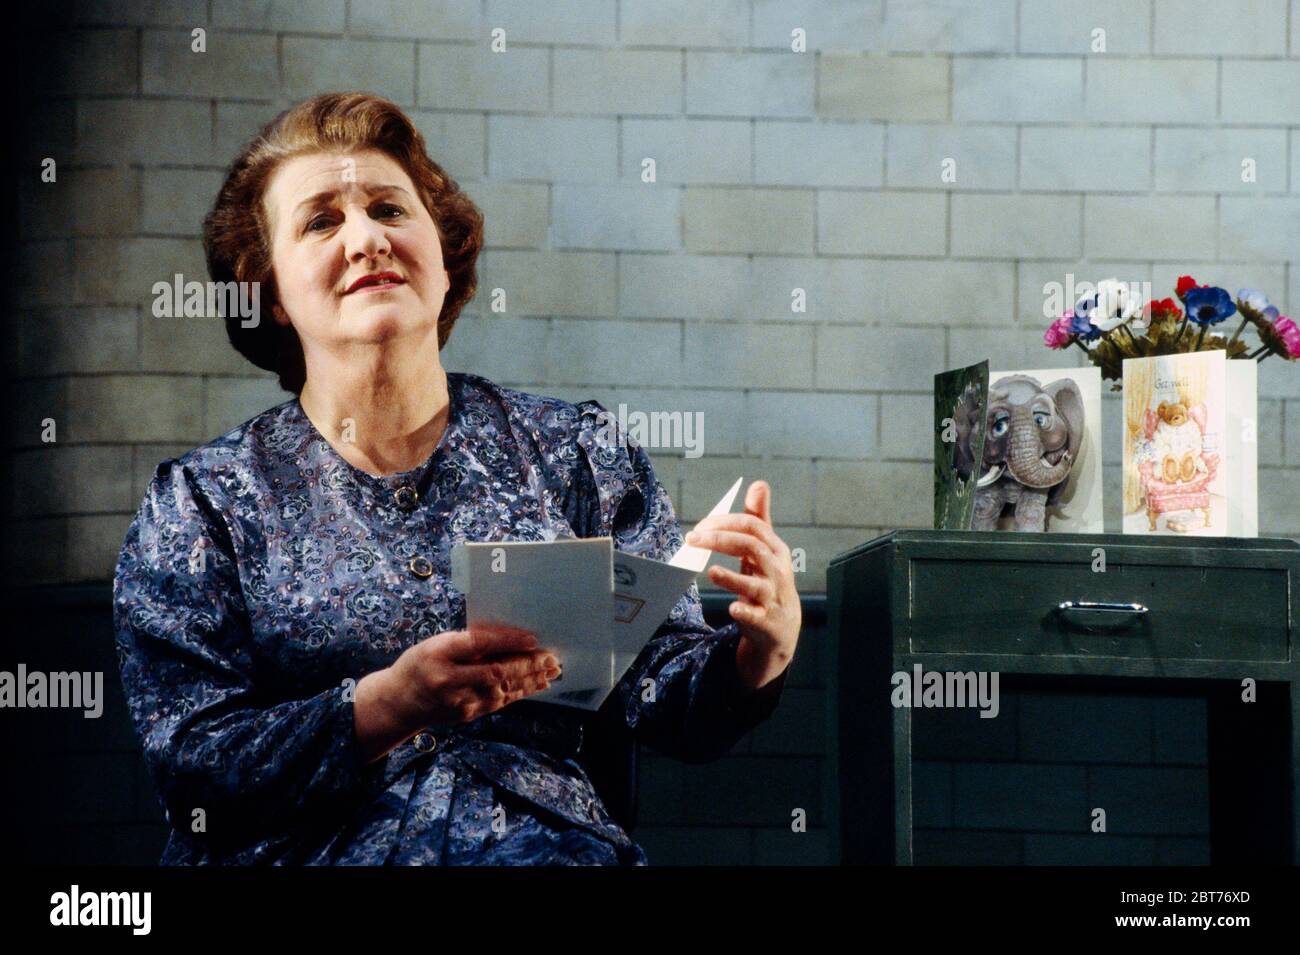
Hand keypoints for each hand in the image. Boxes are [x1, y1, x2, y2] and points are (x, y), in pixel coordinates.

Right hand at [355, 625, 560, 762]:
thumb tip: (510, 637)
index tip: (532, 638)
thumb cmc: (421, 663)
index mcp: (439, 652)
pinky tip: (537, 684)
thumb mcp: (438, 643)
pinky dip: (521, 691)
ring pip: (502, 689)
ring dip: (531, 679)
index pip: (479, 644)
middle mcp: (448, 679)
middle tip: (551, 657)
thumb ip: (468, 642)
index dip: (508, 641)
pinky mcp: (467, 714)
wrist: (399, 702)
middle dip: (528, 664)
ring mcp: (458, 701)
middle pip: (495, 671)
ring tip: (553, 670)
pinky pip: (499, 702)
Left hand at [685, 480, 799, 691]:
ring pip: (755, 585)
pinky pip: (755, 616)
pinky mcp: (764, 621)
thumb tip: (758, 484)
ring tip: (712, 572)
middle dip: (720, 540)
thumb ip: (759, 518)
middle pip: (751, 548)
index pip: (751, 526)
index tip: (699, 526)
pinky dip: (744, 612)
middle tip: (692, 539)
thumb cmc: (768, 580)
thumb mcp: (766, 549)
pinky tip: (732, 608)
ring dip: (732, 578)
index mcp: (775, 549)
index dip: (724, 523)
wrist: (781, 626)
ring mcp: (772, 596)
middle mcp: (777, 570)